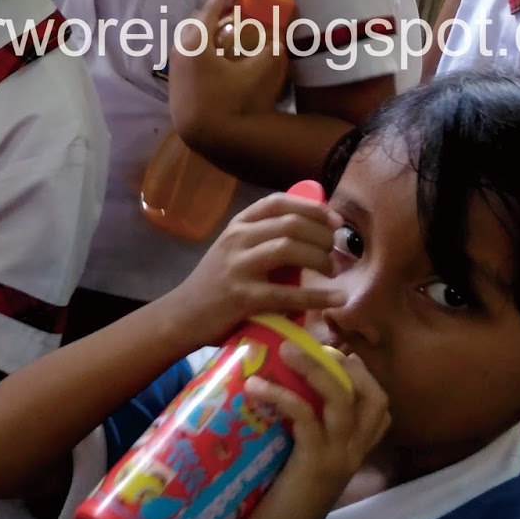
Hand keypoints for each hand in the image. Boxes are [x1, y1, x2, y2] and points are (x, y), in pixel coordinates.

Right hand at [162, 190, 345, 346]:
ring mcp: (238, 266)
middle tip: (336, 252)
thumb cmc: (215, 285)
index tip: (335, 220)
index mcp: (237, 225)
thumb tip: (313, 236)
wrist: (182, 316)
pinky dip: (318, 295)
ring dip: (320, 258)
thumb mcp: (234, 252)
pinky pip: (288, 293)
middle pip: (290, 223)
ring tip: (332, 272)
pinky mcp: (243, 296)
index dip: (312, 207)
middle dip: (322, 236)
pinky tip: (336, 299)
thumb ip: (264, 241)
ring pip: (289, 248)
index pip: (278, 202)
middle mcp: (237, 239)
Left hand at [169, 0, 289, 142]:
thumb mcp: (265, 68)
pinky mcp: (175, 91)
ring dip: (205, 35)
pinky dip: (199, 53)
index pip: (208, 11)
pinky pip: (186, 61)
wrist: (217, 141)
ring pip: (187, 44)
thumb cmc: (240, 102)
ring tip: (224, 35)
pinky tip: (214, 60)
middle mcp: (178, 55)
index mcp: (195, 44)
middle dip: (212, 14)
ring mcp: (173, 74)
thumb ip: (274, 43)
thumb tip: (282, 28)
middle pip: (193, 25)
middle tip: (230, 11)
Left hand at [241, 345, 388, 518]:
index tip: (335, 353)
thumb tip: (277, 385)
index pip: (380, 405)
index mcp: (354, 449)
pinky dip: (282, 397)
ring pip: (342, 400)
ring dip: (314, 369)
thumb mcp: (301, 457)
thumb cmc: (281, 496)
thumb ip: (302, 428)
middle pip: (373, 396)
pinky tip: (256, 387)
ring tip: (285, 349)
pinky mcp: (314, 462)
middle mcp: (353, 450)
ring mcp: (337, 456)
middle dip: (347, 364)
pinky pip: (306, 418)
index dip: (363, 375)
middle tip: (313, 345)